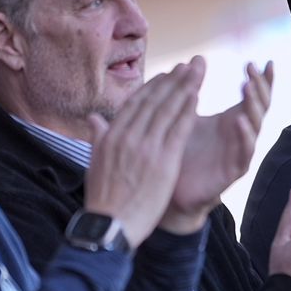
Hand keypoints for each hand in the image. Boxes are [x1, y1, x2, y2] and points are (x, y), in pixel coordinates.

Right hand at [85, 59, 203, 246]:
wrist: (110, 226)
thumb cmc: (102, 200)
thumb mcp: (94, 164)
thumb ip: (97, 137)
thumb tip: (94, 119)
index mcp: (111, 136)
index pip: (135, 104)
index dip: (153, 87)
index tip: (166, 75)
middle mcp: (127, 136)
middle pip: (153, 100)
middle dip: (172, 80)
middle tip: (188, 65)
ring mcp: (145, 147)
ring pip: (167, 109)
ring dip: (183, 88)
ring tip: (196, 72)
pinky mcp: (162, 161)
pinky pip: (178, 130)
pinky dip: (187, 111)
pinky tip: (197, 97)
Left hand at [161, 62, 273, 232]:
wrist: (171, 189)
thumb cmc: (181, 151)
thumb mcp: (185, 115)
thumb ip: (192, 90)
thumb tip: (193, 59)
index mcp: (231, 120)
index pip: (254, 97)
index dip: (262, 80)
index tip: (264, 61)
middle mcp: (240, 135)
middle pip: (260, 107)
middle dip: (259, 87)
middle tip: (252, 68)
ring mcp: (239, 153)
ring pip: (255, 127)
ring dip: (253, 106)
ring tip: (247, 86)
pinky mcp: (233, 171)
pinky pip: (244, 152)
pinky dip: (244, 136)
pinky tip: (238, 120)